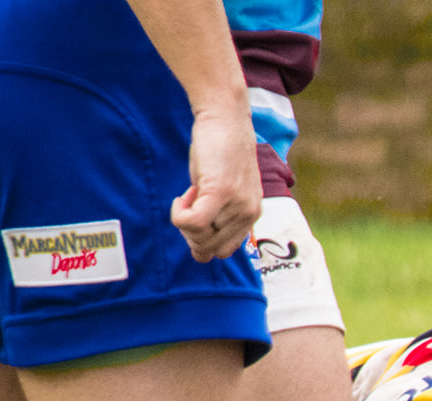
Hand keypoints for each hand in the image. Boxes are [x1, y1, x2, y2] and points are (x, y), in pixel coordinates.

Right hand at [172, 102, 262, 261]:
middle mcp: (249, 213)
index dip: (203, 238)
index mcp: (252, 215)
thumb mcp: (222, 188)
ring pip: (200, 238)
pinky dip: (179, 214)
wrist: (225, 118)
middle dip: (192, 234)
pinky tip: (182, 195)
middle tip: (189, 204)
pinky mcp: (221, 192)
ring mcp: (237, 204)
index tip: (198, 211)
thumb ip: (216, 214)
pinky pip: (192, 223)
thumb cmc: (219, 151)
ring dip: (185, 220)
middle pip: (212, 250)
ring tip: (190, 193)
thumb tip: (196, 243)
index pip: (224, 250)